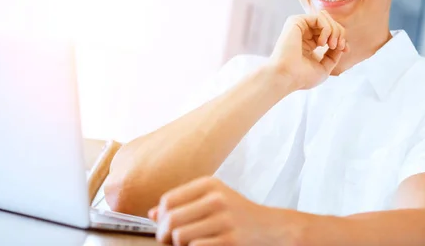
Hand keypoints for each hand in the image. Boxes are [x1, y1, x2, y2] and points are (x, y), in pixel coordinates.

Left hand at [150, 177, 294, 245]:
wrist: (272, 229)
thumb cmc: (238, 214)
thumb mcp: (213, 199)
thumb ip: (183, 203)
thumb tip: (152, 213)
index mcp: (210, 185)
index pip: (168, 200)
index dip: (160, 217)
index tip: (163, 226)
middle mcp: (216, 199)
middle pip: (170, 220)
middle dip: (163, 235)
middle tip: (169, 241)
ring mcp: (224, 221)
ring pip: (180, 237)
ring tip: (187, 244)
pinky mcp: (229, 241)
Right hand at [268, 10, 346, 89]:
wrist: (287, 77)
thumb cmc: (302, 76)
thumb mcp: (325, 67)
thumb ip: (334, 55)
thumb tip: (342, 44)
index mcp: (309, 43)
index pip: (329, 33)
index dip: (341, 38)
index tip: (346, 49)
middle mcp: (303, 33)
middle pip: (329, 23)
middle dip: (339, 33)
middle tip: (339, 47)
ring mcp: (299, 27)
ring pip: (325, 18)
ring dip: (334, 30)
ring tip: (332, 45)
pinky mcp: (295, 21)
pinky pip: (319, 17)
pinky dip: (326, 28)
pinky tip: (321, 43)